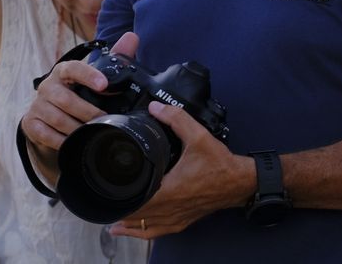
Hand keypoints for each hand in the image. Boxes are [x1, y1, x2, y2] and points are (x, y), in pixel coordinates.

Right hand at [20, 31, 140, 156]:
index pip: (73, 68)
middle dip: (89, 112)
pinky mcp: (31, 123)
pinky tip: (74, 143)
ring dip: (78, 129)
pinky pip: (46, 135)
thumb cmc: (77, 92)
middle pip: (66, 100)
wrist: (50, 115)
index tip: (104, 84)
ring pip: (58, 119)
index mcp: (63, 71)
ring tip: (93, 133)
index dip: (88, 75)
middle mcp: (47, 86)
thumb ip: (114, 57)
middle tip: (106, 120)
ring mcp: (37, 105)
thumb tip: (132, 37)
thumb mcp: (94, 76)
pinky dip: (62, 141)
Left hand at [109, 98, 252, 239]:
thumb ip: (177, 119)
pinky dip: (140, 233)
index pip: (135, 200)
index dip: (118, 197)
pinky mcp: (182, 221)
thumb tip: (156, 108)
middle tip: (102, 197)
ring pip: (143, 228)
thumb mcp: (199, 136)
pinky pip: (156, 233)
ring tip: (108, 214)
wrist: (239, 182)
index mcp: (170, 191)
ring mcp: (176, 218)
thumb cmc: (220, 164)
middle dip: (118, 207)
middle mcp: (171, 209)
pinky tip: (129, 230)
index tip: (104, 189)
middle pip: (135, 215)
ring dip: (125, 223)